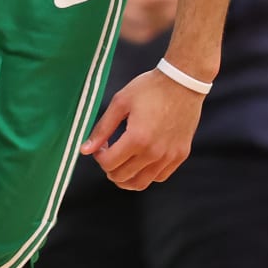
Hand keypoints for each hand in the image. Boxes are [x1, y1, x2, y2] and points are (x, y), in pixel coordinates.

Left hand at [79, 69, 203, 190]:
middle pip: (122, 177)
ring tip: (120, 163)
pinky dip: (145, 175)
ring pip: (141, 183)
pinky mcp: (180, 156)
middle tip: (108, 153)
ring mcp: (169, 156)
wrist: (182, 83)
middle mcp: (155, 152)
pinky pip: (159, 177)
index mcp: (137, 138)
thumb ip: (102, 129)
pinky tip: (140, 161)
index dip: (98, 156)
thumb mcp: (120, 103)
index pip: (109, 163)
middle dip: (109, 168)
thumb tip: (85, 150)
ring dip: (125, 178)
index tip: (100, 145)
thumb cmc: (150, 88)